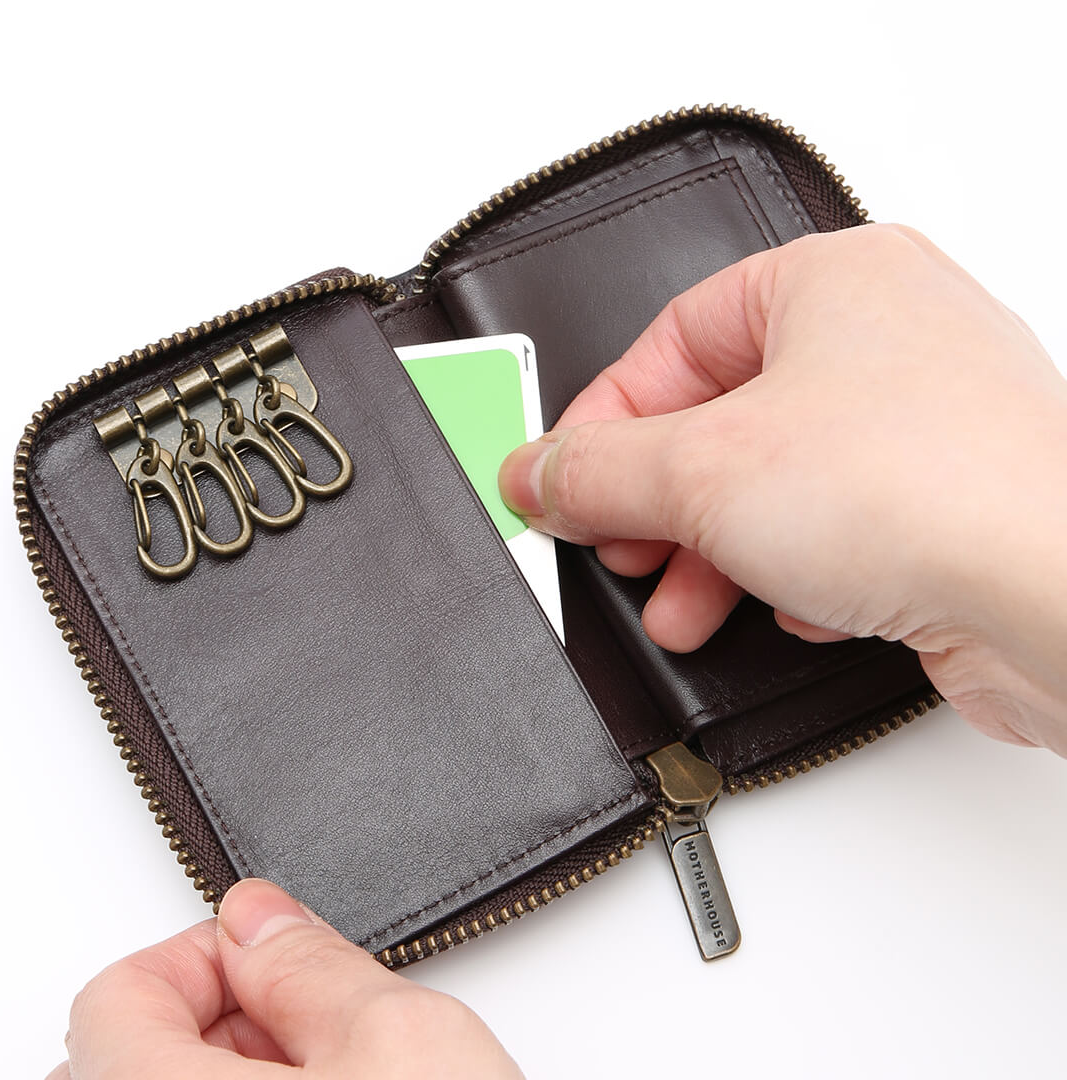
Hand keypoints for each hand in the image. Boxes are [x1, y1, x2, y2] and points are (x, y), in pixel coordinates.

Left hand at [49, 878, 522, 1078]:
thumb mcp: (402, 1044)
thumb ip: (316, 963)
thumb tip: (259, 913)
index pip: (116, 998)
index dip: (203, 951)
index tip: (272, 949)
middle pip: (130, 1051)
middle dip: (229, 1011)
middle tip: (317, 1012)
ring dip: (245, 1061)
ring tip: (347, 1066)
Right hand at [499, 225, 1066, 754]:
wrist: (1062, 598)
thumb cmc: (920, 492)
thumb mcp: (701, 472)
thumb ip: (596, 471)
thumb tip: (533, 472)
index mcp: (831, 281)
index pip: (671, 341)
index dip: (604, 421)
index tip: (560, 482)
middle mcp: (886, 340)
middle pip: (721, 420)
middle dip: (659, 506)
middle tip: (620, 548)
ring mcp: (924, 424)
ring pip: (776, 485)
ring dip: (716, 556)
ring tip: (685, 608)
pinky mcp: (947, 504)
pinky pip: (838, 531)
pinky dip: (796, 574)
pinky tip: (796, 609)